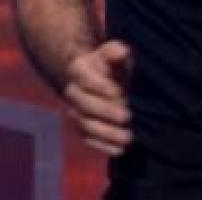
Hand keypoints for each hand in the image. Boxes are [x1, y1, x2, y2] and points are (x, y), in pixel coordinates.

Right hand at [63, 40, 133, 155]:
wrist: (102, 82)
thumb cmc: (111, 66)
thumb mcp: (115, 54)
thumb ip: (116, 52)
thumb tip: (122, 52)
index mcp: (78, 70)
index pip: (84, 78)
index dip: (99, 85)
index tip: (118, 91)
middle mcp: (72, 92)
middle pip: (84, 104)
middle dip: (106, 112)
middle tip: (128, 116)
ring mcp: (75, 112)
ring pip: (86, 125)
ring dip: (107, 133)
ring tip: (128, 137)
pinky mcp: (81, 129)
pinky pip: (88, 140)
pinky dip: (103, 146)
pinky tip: (120, 150)